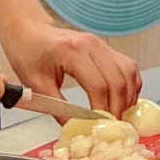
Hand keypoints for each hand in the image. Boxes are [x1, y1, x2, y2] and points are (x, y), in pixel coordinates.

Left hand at [0, 21, 141, 119]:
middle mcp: (91, 45)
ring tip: (119, 115)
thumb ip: (57, 108)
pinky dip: (130, 84)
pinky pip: (127, 66)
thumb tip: (75, 130)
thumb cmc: (28, 53)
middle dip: (118, 108)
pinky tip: (123, 99)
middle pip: (117, 80)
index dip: (103, 110)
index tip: (100, 127)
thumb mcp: (36, 85)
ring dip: (128, 97)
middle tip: (113, 127)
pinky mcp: (104, 47)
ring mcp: (100, 44)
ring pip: (128, 72)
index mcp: (72, 52)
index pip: (98, 85)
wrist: (29, 30)